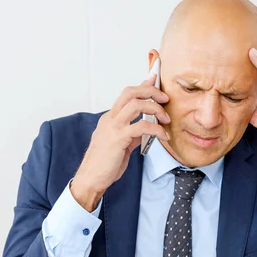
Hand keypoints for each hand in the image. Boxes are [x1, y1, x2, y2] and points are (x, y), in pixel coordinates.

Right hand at [71, 74, 170, 210]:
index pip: (127, 95)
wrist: (91, 179)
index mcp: (110, 118)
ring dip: (155, 109)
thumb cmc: (105, 164)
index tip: (155, 77)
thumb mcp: (121, 144)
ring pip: (135, 105)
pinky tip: (164, 136)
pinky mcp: (117, 139)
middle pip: (130, 92)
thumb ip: (132, 133)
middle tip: (165, 99)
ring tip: (166, 119)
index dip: (143, 84)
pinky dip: (156, 130)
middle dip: (151, 91)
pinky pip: (141, 127)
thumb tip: (146, 127)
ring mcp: (113, 127)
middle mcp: (110, 118)